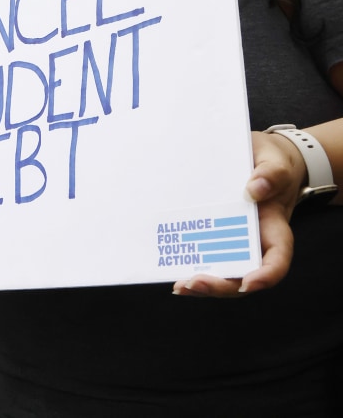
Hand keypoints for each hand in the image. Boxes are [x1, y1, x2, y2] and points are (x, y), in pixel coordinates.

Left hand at [173, 131, 302, 296]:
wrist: (255, 158)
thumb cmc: (269, 164)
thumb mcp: (276, 162)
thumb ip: (272, 174)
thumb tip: (254, 189)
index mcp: (274, 230)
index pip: (276, 261)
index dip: (264, 276)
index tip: (247, 283)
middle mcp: (252, 242)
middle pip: (242, 275)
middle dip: (220, 286)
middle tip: (194, 284)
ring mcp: (230, 240)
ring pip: (220, 271)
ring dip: (201, 283)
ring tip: (180, 286)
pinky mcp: (210, 233)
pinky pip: (202, 253)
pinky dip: (188, 263)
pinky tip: (169, 266)